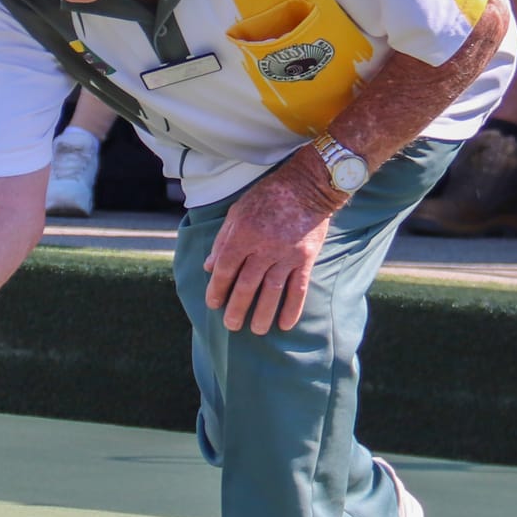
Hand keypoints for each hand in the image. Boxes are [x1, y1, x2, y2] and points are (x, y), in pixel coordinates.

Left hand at [202, 154, 337, 334]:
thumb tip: (209, 267)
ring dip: (262, 314)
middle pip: (246, 285)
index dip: (217, 289)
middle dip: (237, 308)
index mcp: (243, 234)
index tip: (213, 303)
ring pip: (272, 291)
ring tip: (256, 330)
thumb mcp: (237, 212)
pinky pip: (299, 288)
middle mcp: (264, 247)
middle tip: (231, 325)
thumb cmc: (267, 197)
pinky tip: (285, 324)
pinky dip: (292, 308)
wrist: (307, 186)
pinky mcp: (305, 258)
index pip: (225, 268)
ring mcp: (286, 254)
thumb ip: (222, 240)